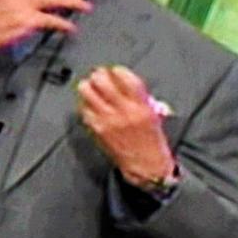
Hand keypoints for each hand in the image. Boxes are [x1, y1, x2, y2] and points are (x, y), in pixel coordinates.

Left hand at [75, 65, 177, 189]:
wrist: (145, 166)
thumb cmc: (151, 143)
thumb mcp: (154, 116)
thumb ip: (142, 98)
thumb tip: (127, 84)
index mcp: (141, 106)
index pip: (125, 78)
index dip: (117, 71)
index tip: (115, 71)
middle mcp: (123, 111)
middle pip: (102, 81)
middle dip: (99, 75)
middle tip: (99, 75)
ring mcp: (107, 120)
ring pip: (87, 93)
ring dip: (88, 86)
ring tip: (91, 87)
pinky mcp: (97, 129)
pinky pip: (84, 110)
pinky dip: (85, 104)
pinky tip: (90, 105)